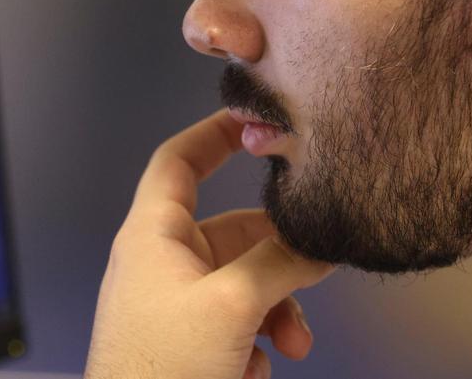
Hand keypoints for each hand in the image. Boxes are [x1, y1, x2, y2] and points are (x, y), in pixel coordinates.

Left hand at [84, 109, 334, 378]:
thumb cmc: (160, 368)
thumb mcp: (228, 306)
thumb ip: (278, 263)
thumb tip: (320, 236)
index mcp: (151, 235)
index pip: (177, 162)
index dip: (212, 134)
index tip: (253, 119)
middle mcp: (159, 261)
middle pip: (230, 231)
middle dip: (276, 257)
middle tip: (316, 270)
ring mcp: (172, 304)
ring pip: (241, 284)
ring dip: (274, 310)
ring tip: (288, 345)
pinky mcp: (186, 342)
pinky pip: (234, 323)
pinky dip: (254, 342)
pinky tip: (253, 369)